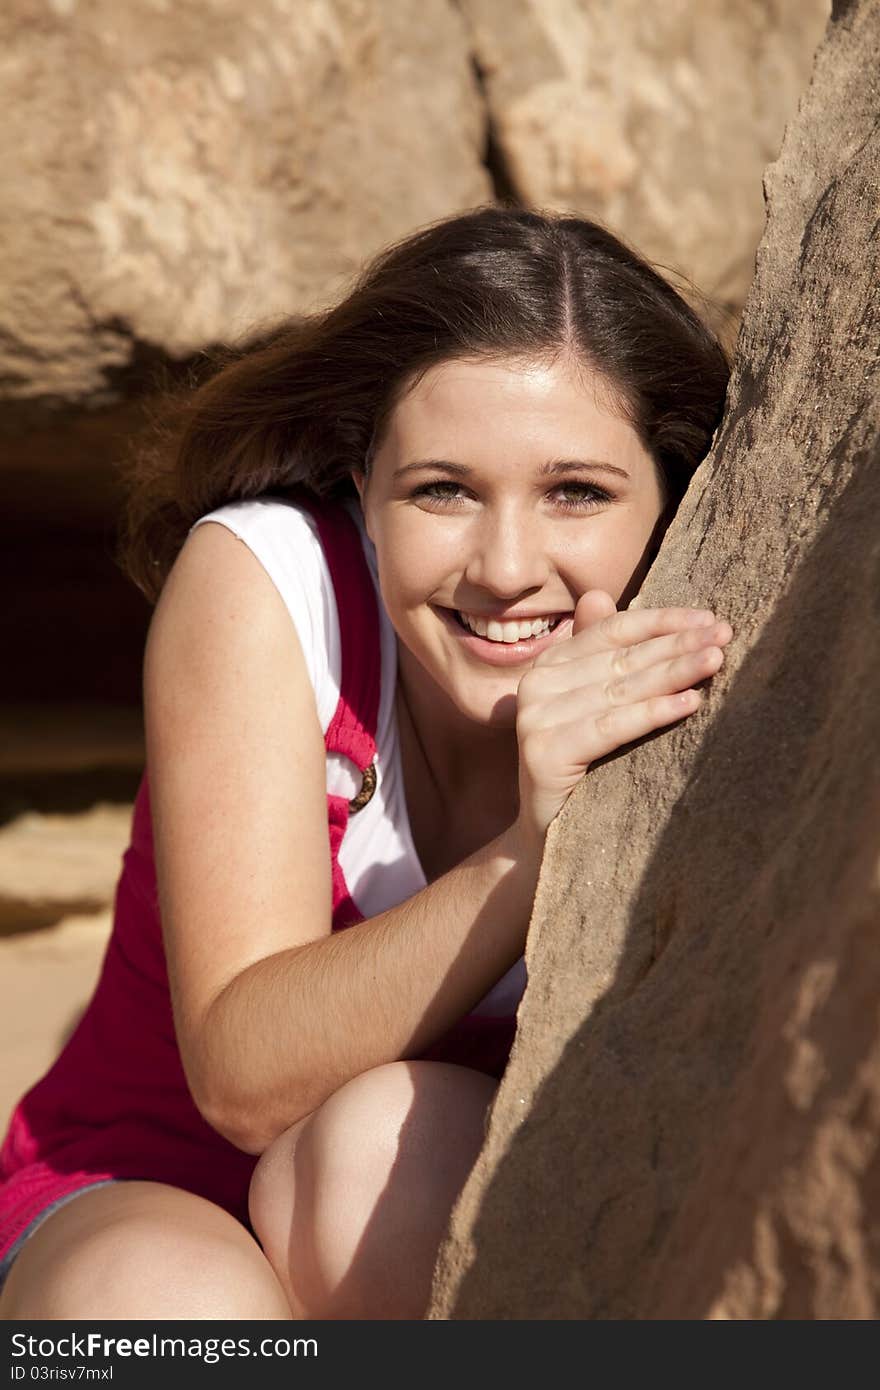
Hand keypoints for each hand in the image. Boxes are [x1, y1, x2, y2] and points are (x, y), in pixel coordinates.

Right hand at [514, 590, 732, 844]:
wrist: (548, 840)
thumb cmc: (583, 771)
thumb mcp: (593, 708)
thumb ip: (598, 655)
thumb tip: (599, 595)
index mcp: (548, 667)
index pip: (610, 632)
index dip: (661, 623)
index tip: (709, 618)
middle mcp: (534, 686)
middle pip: (620, 658)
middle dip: (676, 646)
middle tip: (725, 636)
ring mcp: (535, 720)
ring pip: (620, 689)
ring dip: (673, 672)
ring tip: (716, 661)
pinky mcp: (543, 754)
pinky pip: (611, 726)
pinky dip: (653, 712)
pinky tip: (691, 703)